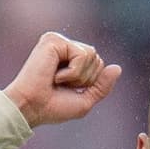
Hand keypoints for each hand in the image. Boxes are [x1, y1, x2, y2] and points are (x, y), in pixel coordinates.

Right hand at [4, 31, 121, 127]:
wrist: (31, 108)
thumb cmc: (52, 107)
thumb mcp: (84, 100)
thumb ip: (102, 86)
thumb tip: (118, 68)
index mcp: (69, 58)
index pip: (98, 64)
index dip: (89, 82)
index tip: (67, 90)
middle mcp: (64, 46)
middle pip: (97, 58)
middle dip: (85, 78)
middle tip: (61, 85)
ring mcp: (58, 41)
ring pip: (91, 55)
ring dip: (78, 75)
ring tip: (57, 80)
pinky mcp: (54, 40)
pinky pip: (81, 55)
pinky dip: (72, 72)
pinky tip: (54, 75)